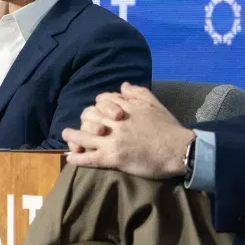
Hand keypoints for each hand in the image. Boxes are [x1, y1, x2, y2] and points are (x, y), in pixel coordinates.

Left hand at [60, 83, 194, 178]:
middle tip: (82, 125)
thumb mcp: (154, 104)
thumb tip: (122, 86)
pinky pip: (89, 158)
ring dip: (71, 136)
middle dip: (84, 119)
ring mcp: (112, 140)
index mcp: (125, 107)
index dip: (97, 105)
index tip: (98, 111)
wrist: (178, 151)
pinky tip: (70, 158)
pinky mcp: (113, 158)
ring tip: (66, 136)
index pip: (101, 100)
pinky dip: (77, 158)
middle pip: (89, 116)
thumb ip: (138, 92)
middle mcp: (115, 122)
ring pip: (83, 136)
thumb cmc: (168, 128)